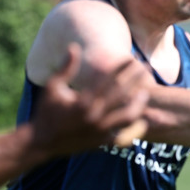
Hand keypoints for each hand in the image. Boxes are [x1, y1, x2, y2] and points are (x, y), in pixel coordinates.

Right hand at [32, 43, 149, 154]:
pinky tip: (142, 119)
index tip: (132, 58)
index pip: (107, 80)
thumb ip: (65, 68)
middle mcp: (94, 115)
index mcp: (82, 101)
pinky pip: (125, 135)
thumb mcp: (52, 87)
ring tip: (145, 93)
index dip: (121, 68)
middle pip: (122, 94)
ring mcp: (100, 130)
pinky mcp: (102, 142)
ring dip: (139, 104)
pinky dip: (135, 128)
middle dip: (136, 79)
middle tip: (147, 68)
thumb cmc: (47, 111)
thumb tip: (73, 46)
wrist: (42, 142)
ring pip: (128, 116)